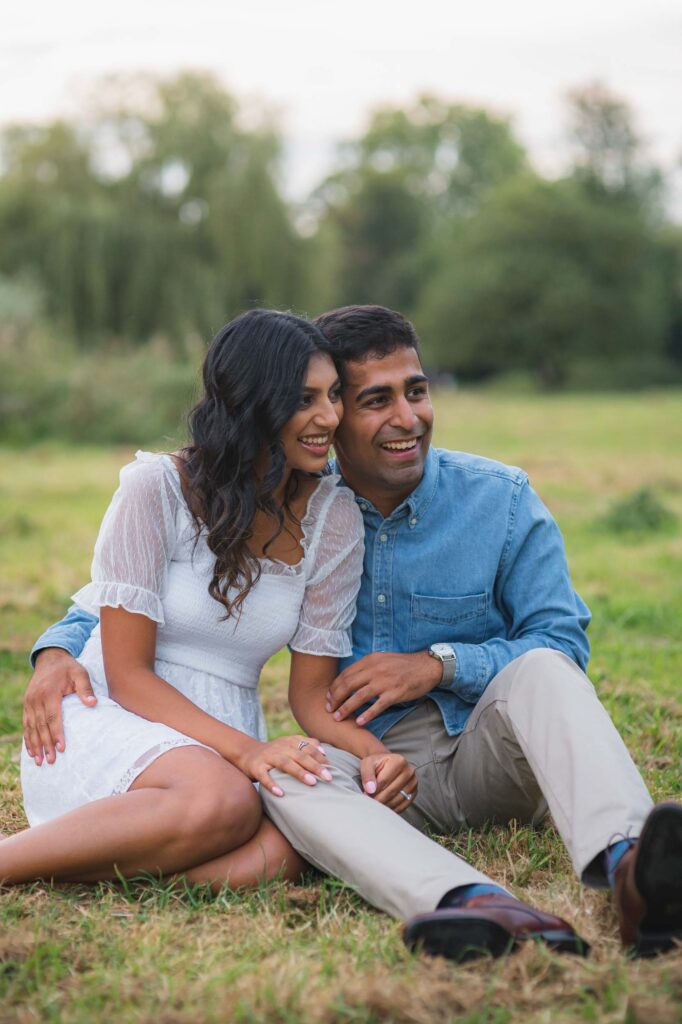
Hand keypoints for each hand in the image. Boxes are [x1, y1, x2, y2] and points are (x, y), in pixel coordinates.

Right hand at [23, 649, 96, 764]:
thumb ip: (85, 688)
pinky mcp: (27, 704)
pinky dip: (28, 738)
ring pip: (31, 727)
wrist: (50, 658)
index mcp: (49, 692)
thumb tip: (93, 703)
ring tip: (40, 761)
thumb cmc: (68, 667)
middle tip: (51, 760)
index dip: (56, 733)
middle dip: (46, 745)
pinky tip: (31, 751)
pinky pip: (26, 724)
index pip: (53, 717)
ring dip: (35, 745)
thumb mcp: (80, 673)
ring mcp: (29, 702)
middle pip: (41, 726)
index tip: (61, 748)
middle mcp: (36, 698)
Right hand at [238, 735, 332, 796]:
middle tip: (328, 777)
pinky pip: (264, 777)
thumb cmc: (275, 752)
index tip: (331, 766)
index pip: (307, 747)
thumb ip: (306, 745)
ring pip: (285, 763)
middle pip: (300, 755)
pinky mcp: (256, 768)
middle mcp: (280, 747)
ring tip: (312, 783)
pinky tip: (281, 794)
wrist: (246, 752)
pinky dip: (272, 785)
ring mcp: (268, 757)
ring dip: (299, 773)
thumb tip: (325, 753)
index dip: (320, 756)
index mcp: (289, 741)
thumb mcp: (289, 744)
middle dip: (315, 766)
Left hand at [326, 651, 441, 726]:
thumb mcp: (382, 659)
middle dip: (335, 698)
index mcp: (370, 660)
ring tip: (338, 718)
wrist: (426, 666)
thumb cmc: (403, 665)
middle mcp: (375, 669)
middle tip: (328, 709)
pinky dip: (367, 715)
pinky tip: (360, 722)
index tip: (328, 697)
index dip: (334, 687)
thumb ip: (367, 667)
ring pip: (359, 696)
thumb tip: (351, 679)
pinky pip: (377, 706)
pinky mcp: (395, 693)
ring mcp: (385, 681)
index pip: (346, 674)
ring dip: (346, 708)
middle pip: (348, 685)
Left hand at [360, 751, 416, 812]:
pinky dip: (392, 808)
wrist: (386, 765)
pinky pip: (402, 806)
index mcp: (399, 761)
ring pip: (397, 800)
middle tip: (369, 801)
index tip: (365, 795)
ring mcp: (413, 783)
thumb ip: (367, 775)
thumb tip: (370, 789)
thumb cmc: (377, 764)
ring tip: (375, 803)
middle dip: (377, 799)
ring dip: (384, 805)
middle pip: (391, 791)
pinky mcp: (414, 793)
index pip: (384, 780)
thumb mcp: (368, 764)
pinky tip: (384, 805)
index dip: (372, 790)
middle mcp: (409, 771)